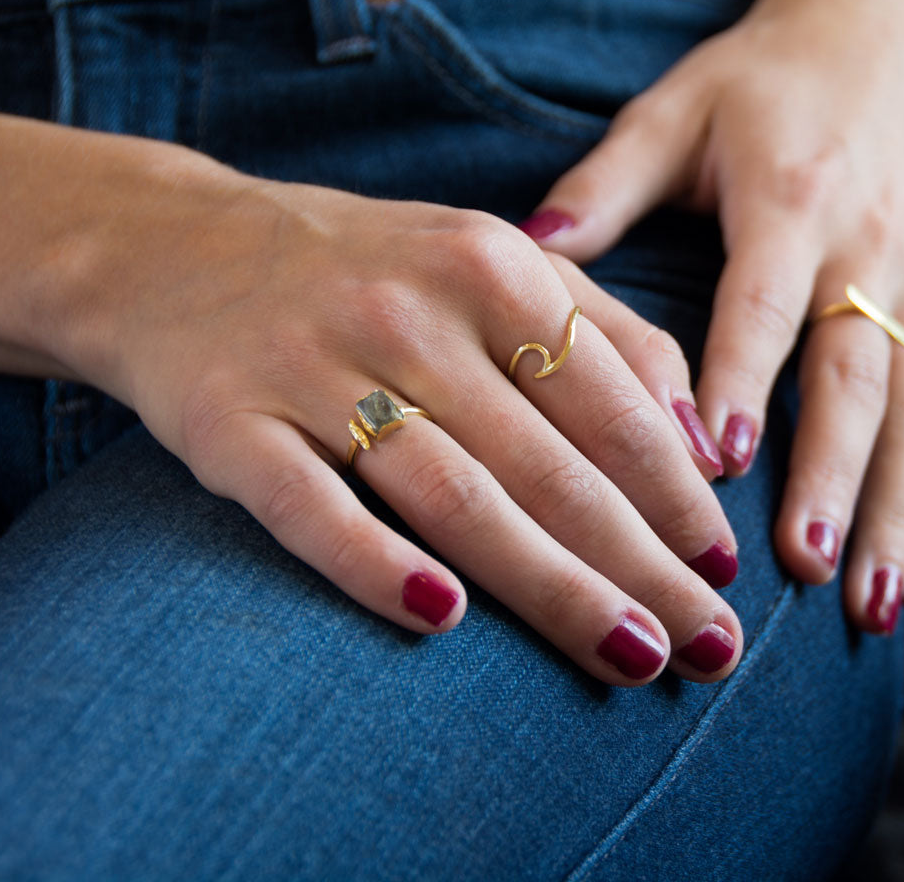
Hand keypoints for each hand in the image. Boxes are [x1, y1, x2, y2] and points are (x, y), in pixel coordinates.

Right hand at [9, 123, 741, 684]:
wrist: (176, 246)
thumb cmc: (367, 267)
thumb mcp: (492, 260)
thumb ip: (605, 332)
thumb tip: (698, 441)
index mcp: (490, 267)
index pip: (613, 403)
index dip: (679, 498)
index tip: (726, 573)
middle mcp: (409, 313)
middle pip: (550, 465)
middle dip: (644, 567)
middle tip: (711, 649)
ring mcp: (314, 367)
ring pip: (454, 496)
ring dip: (552, 587)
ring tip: (630, 657)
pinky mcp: (230, 423)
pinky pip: (310, 508)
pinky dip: (375, 566)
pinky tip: (444, 622)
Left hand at [520, 0, 903, 633]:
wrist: (892, 31)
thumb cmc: (766, 78)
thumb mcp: (677, 110)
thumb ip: (605, 182)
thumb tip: (527, 249)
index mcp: (792, 196)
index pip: (763, 303)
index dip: (744, 382)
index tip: (721, 463)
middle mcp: (869, 246)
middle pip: (854, 374)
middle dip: (829, 476)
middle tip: (799, 566)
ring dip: (892, 510)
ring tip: (867, 602)